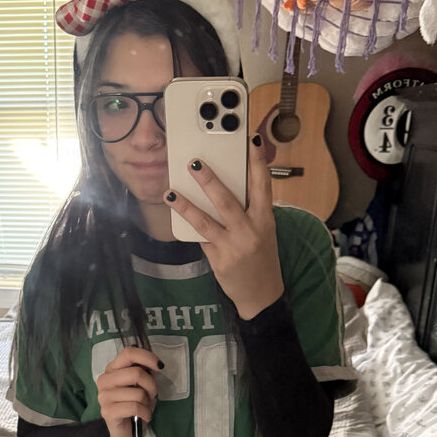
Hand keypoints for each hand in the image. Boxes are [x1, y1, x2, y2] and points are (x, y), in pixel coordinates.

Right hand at [96, 346, 160, 436]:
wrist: (125, 431)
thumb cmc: (134, 405)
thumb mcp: (141, 385)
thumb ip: (144, 372)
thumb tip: (156, 364)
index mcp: (112, 369)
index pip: (128, 353)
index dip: (147, 357)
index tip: (160, 366)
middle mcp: (104, 380)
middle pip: (136, 373)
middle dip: (151, 385)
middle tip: (152, 395)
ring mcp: (104, 396)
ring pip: (138, 392)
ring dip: (148, 402)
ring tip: (145, 407)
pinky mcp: (107, 412)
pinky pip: (135, 407)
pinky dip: (145, 413)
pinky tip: (144, 416)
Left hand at [164, 138, 283, 320]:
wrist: (262, 295)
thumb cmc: (261, 258)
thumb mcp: (263, 231)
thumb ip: (248, 211)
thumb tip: (221, 188)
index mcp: (265, 220)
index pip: (263, 185)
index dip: (257, 162)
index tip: (250, 140)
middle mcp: (250, 232)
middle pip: (227, 201)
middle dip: (210, 180)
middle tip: (194, 163)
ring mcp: (233, 247)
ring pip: (206, 222)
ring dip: (186, 205)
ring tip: (170, 192)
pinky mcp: (219, 260)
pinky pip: (200, 239)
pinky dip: (188, 226)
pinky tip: (175, 213)